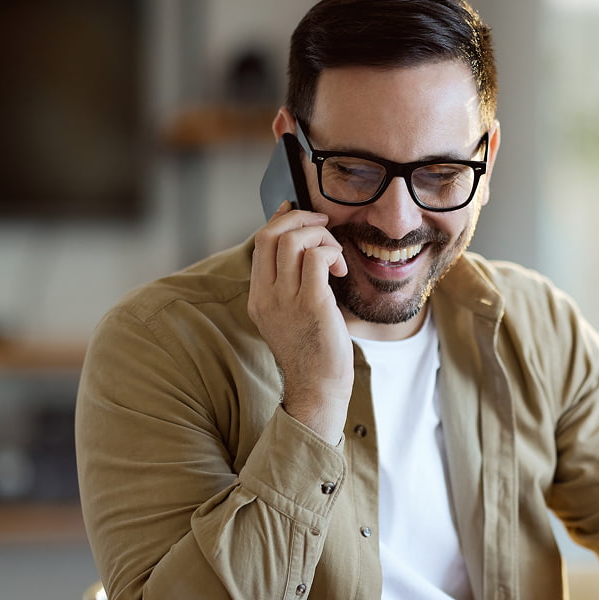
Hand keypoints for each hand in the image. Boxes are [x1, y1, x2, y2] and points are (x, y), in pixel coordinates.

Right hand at [247, 202, 352, 442]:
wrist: (317, 388)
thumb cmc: (313, 353)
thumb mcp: (291, 317)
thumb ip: (290, 287)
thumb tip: (305, 254)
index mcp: (258, 297)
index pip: (260, 244)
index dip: (279, 220)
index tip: (297, 210)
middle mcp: (266, 296)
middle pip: (270, 235)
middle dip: (301, 219)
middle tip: (324, 225)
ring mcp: (286, 300)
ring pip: (293, 241)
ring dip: (320, 237)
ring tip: (335, 257)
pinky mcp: (311, 304)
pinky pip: (316, 258)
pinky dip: (331, 253)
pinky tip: (340, 271)